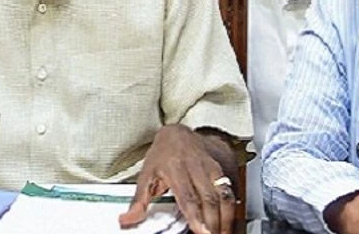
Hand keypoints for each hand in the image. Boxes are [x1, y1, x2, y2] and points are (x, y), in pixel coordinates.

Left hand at [120, 124, 234, 233]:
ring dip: (225, 217)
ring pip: (223, 194)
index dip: (196, 215)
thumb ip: (138, 201)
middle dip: (213, 222)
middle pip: (208, 198)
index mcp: (174, 168)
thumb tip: (127, 220)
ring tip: (223, 233)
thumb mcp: (146, 175)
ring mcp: (210, 167)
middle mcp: (195, 167)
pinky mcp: (220, 169)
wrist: (177, 133)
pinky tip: (229, 221)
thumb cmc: (162, 155)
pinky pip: (230, 190)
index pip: (187, 196)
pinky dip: (231, 208)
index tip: (201, 231)